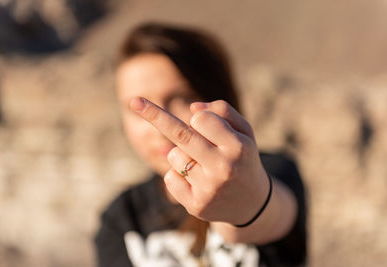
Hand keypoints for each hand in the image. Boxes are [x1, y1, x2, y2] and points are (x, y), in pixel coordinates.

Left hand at [129, 98, 269, 225]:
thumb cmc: (243, 159)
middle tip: (134, 101)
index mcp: (237, 147)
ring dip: (182, 154)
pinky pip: (170, 178)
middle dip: (154, 115)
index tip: (190, 114)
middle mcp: (223, 168)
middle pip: (181, 135)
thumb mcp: (244, 132)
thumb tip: (192, 107)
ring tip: (203, 165)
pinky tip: (197, 182)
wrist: (251, 204)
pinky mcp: (195, 205)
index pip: (201, 119)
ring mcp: (208, 189)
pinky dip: (177, 175)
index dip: (198, 118)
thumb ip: (223, 112)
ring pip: (174, 156)